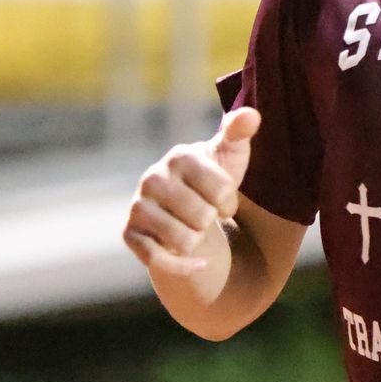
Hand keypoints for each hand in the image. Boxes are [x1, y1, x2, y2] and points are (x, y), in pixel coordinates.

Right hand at [123, 107, 259, 283]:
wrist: (186, 209)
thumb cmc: (213, 179)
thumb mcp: (231, 155)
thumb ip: (240, 132)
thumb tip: (250, 115)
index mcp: (180, 156)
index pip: (223, 190)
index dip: (229, 201)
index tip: (222, 196)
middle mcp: (152, 177)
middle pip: (203, 217)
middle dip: (212, 221)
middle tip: (205, 213)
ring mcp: (138, 206)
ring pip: (184, 240)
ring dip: (198, 240)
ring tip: (192, 226)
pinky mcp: (129, 234)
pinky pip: (161, 261)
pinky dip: (186, 266)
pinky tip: (197, 260)